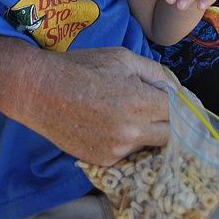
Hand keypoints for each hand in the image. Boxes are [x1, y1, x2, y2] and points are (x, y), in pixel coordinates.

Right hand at [19, 46, 173, 163]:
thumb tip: (174, 88)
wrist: (43, 91)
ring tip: (125, 112)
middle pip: (168, 135)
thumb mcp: (122, 58)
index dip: (173, 101)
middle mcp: (132, 131)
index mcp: (141, 103)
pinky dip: (124, 140)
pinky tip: (108, 123)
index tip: (167, 96)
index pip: (176, 110)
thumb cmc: (83, 67)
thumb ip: (154, 72)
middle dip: (165, 121)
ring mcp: (117, 150)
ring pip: (147, 145)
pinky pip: (126, 153)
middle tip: (153, 107)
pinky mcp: (102, 161)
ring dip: (145, 131)